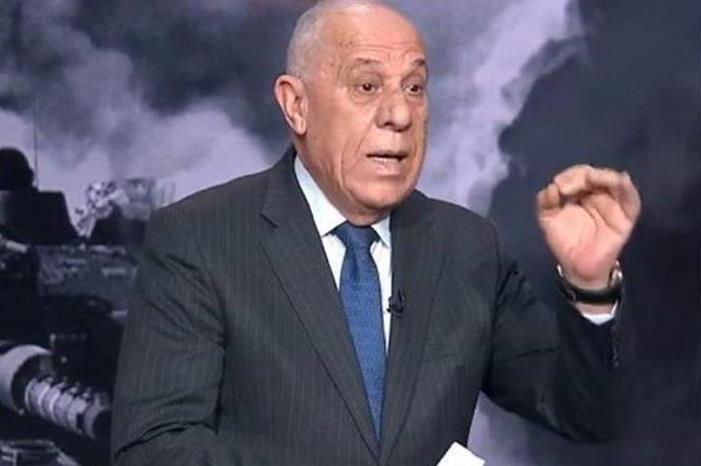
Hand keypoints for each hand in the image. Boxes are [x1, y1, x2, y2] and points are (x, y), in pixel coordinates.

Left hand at [536, 165, 640, 288]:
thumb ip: (545, 203)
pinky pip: (631, 200)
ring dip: (604, 176)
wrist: (577, 266)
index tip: (557, 185)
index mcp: (580, 193)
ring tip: (590, 178)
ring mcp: (613, 204)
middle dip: (581, 176)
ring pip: (615, 182)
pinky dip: (627, 188)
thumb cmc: (565, 241)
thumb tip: (550, 187)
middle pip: (595, 176)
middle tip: (567, 187)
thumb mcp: (548, 219)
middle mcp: (598, 194)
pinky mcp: (626, 217)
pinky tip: (621, 180)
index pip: (578, 175)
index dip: (569, 176)